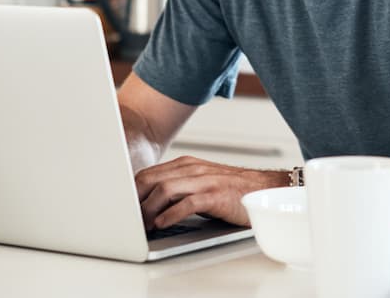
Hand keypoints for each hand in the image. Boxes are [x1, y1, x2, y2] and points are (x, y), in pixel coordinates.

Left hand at [135, 155, 283, 229]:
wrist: (265, 189)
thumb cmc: (231, 190)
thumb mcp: (201, 182)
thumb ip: (178, 187)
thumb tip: (150, 203)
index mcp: (186, 165)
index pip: (148, 174)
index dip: (132, 192)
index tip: (124, 209)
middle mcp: (193, 169)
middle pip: (151, 180)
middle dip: (135, 201)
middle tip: (129, 219)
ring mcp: (204, 181)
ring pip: (165, 190)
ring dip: (149, 209)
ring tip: (143, 225)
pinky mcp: (215, 195)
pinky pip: (187, 203)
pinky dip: (170, 214)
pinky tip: (162, 223)